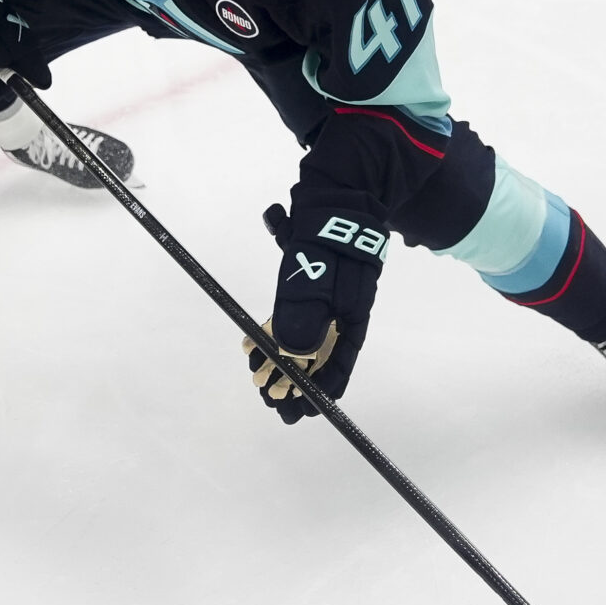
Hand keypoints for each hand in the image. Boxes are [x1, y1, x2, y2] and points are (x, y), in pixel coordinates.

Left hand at [245, 199, 385, 420]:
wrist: (332, 194)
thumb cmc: (328, 237)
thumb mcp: (316, 276)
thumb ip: (305, 314)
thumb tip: (291, 355)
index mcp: (352, 316)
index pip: (339, 365)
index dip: (322, 391)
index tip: (302, 410)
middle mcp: (340, 312)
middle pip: (320, 357)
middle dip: (297, 381)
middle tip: (273, 400)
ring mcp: (325, 297)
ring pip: (303, 339)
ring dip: (283, 361)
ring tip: (258, 378)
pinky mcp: (309, 283)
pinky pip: (292, 317)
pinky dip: (275, 333)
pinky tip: (254, 342)